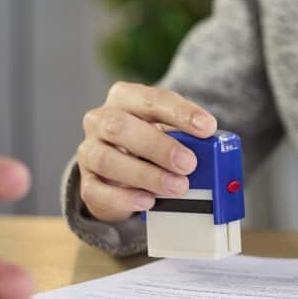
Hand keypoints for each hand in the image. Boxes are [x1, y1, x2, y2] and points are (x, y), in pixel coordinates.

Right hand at [77, 82, 217, 221]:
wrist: (121, 172)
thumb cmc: (151, 143)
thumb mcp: (170, 133)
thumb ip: (187, 139)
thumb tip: (211, 152)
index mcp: (125, 98)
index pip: (152, 99)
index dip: (181, 112)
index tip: (207, 128)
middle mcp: (101, 120)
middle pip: (120, 126)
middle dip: (159, 146)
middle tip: (189, 164)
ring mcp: (89, 151)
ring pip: (106, 159)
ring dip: (146, 174)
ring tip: (177, 186)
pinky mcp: (86, 182)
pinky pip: (97, 190)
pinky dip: (125, 197)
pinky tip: (148, 200)